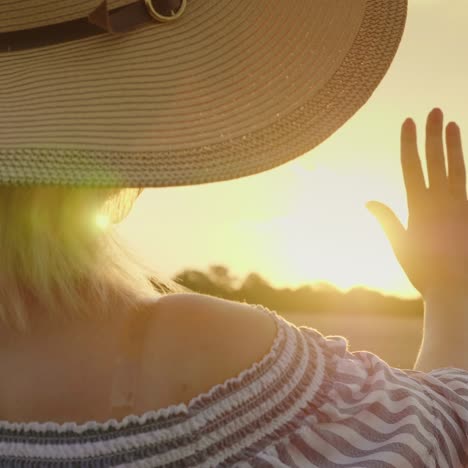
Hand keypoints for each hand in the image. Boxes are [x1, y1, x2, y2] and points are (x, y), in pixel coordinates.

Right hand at [366, 108, 467, 299]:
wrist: (458, 289)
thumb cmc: (423, 270)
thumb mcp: (400, 244)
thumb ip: (387, 219)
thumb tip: (369, 200)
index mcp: (420, 207)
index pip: (412, 166)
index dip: (410, 142)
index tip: (409, 121)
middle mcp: (442, 201)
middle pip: (437, 160)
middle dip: (433, 134)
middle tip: (434, 110)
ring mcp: (460, 206)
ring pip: (457, 168)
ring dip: (454, 145)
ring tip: (453, 125)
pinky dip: (463, 169)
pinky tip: (462, 159)